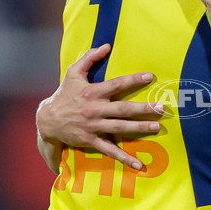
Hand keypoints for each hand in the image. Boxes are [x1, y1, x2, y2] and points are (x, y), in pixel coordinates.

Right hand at [37, 44, 163, 169]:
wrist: (48, 120)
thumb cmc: (64, 94)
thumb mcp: (73, 73)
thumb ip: (89, 57)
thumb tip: (107, 45)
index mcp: (92, 92)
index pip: (116, 84)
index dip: (132, 80)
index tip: (150, 76)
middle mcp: (95, 109)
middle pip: (123, 109)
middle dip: (143, 108)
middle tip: (162, 108)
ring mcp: (93, 126)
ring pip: (120, 128)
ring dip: (139, 128)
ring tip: (157, 127)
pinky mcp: (91, 141)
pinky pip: (110, 150)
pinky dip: (124, 158)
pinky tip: (138, 164)